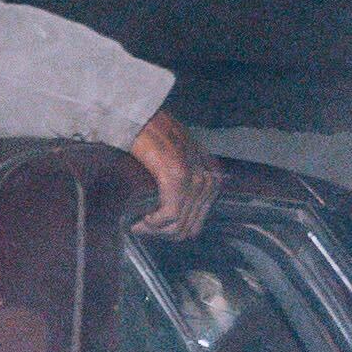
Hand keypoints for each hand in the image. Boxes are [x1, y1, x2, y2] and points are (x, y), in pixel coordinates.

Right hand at [125, 112, 217, 239]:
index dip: (173, 230)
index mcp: (213, 178)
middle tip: (141, 229)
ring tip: (138, 225)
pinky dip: (152, 223)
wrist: (141, 117)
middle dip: (163, 234)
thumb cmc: (155, 138)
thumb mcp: (182, 160)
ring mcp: (194, 179)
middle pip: (189, 228)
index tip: (153, 227)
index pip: (197, 222)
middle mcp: (209, 180)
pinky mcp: (177, 179)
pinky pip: (169, 216)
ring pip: (178, 226)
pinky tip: (140, 220)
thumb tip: (176, 217)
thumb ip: (189, 182)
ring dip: (155, 230)